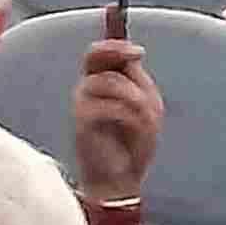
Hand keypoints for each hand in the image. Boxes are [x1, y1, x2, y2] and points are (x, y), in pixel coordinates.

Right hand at [71, 39, 162, 203]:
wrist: (120, 178)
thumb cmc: (131, 144)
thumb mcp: (144, 105)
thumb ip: (135, 79)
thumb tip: (133, 53)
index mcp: (100, 84)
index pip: (99, 55)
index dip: (116, 45)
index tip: (139, 51)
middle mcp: (87, 89)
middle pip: (94, 56)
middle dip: (116, 51)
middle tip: (137, 55)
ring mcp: (81, 103)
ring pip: (111, 82)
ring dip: (136, 99)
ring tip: (144, 120)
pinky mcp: (81, 120)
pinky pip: (111, 106)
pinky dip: (131, 117)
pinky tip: (135, 131)